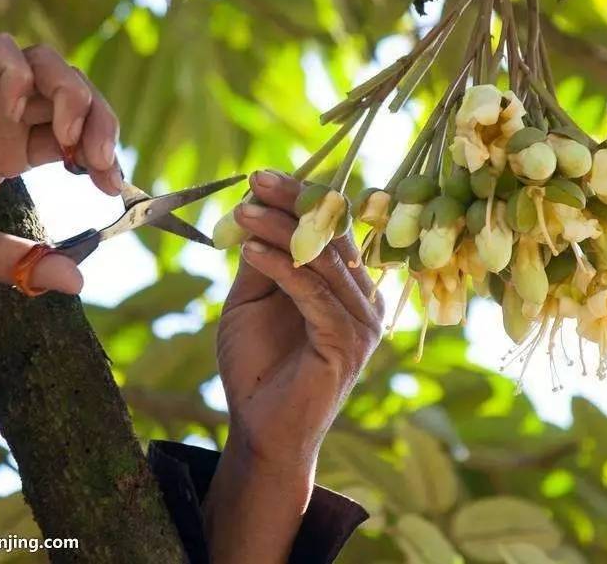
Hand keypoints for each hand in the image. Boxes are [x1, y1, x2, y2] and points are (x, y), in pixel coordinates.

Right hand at [0, 34, 120, 293]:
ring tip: (69, 139)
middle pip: (75, 94)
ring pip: (46, 62)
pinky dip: (18, 72)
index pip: (79, 134)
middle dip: (100, 123)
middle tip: (99, 164)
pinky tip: (17, 112)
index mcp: (16, 148)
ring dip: (71, 94)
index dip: (102, 153)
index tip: (109, 185)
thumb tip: (78, 281)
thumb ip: (22, 262)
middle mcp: (5, 115)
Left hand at [204, 170, 383, 562]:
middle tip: (255, 180)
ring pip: (321, 261)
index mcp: (348, 286)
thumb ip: (262, 259)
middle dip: (293, 203)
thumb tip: (255, 207)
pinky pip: (312, 294)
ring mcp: (362, 322)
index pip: (331, 229)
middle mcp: (365, 299)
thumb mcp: (253, 299)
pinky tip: (251, 249)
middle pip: (332, 236)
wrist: (261, 429)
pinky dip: (281, 266)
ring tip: (241, 212)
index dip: (299, 198)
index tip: (261, 177)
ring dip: (279, 230)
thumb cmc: (257, 364)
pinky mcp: (347, 343)